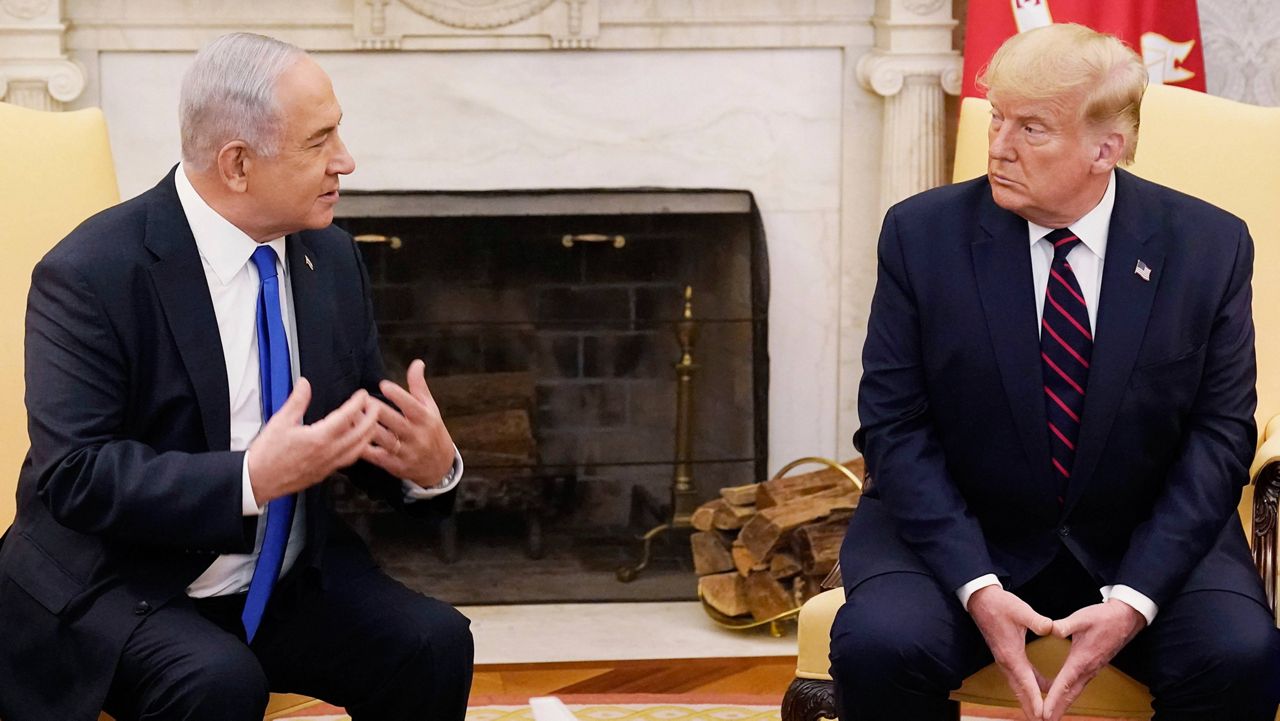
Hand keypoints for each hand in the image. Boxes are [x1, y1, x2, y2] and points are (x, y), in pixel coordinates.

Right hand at [247, 378, 378, 504]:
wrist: (258, 480)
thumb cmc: (267, 454)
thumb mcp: (280, 421)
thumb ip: (297, 401)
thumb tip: (305, 384)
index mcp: (319, 438)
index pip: (346, 417)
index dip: (357, 403)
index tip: (363, 395)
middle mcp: (328, 453)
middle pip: (361, 434)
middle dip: (372, 418)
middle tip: (375, 406)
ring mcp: (328, 465)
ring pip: (358, 450)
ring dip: (368, 435)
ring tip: (371, 423)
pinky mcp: (325, 473)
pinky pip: (348, 460)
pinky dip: (357, 449)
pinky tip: (356, 443)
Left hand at [362, 359, 454, 487]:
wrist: (439, 467)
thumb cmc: (431, 431)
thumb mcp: (430, 408)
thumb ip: (419, 387)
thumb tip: (417, 362)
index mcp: (425, 419)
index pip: (412, 406)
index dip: (399, 396)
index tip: (383, 385)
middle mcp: (417, 436)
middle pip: (396, 423)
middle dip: (378, 411)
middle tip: (361, 399)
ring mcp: (406, 452)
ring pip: (385, 440)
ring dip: (367, 428)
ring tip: (351, 417)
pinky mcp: (395, 465)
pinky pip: (378, 457)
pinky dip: (365, 449)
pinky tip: (351, 439)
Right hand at [968, 585, 1054, 719]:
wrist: (981, 600)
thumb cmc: (1000, 605)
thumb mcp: (1021, 610)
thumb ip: (1037, 621)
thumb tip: (1052, 629)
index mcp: (1011, 654)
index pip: (1026, 682)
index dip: (1035, 700)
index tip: (1042, 715)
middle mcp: (1006, 662)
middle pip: (1020, 691)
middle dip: (1031, 709)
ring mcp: (1005, 660)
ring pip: (1019, 686)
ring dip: (1029, 700)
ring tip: (1040, 714)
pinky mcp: (1007, 655)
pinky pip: (1020, 676)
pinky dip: (1030, 686)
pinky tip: (1042, 687)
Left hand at [1040, 600, 1145, 720]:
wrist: (1125, 619)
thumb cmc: (1102, 618)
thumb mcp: (1081, 618)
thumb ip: (1064, 625)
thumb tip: (1050, 629)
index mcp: (1082, 659)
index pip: (1065, 683)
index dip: (1054, 699)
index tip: (1045, 713)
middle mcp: (1087, 669)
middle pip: (1070, 694)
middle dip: (1058, 709)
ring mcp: (1092, 670)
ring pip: (1075, 692)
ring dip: (1063, 705)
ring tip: (1051, 716)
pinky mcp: (1093, 667)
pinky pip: (1079, 686)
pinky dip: (1069, 695)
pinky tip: (1062, 698)